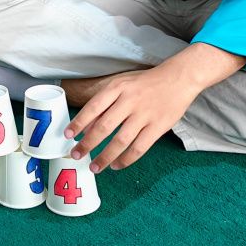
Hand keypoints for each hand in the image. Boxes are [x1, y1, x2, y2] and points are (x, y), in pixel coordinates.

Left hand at [64, 67, 200, 171]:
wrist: (178, 79)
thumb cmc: (144, 83)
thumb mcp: (121, 85)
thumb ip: (103, 104)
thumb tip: (84, 127)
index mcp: (117, 88)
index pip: (93, 107)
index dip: (79, 123)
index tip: (67, 136)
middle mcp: (129, 101)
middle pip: (104, 127)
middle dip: (88, 144)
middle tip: (76, 155)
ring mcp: (145, 115)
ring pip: (121, 141)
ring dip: (105, 156)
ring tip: (94, 167)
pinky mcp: (159, 127)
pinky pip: (139, 148)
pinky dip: (126, 159)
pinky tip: (116, 165)